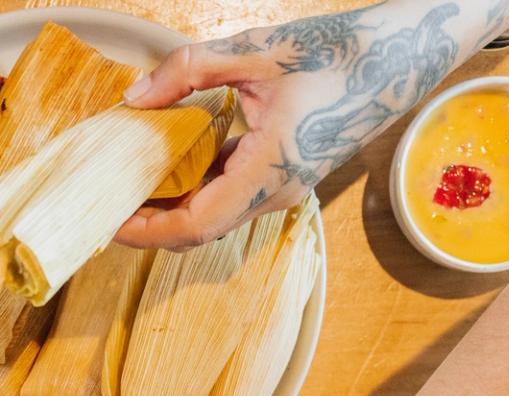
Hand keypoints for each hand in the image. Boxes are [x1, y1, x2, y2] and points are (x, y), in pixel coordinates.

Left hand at [116, 1, 498, 248]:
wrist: (402, 55)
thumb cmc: (339, 51)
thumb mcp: (255, 51)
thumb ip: (188, 72)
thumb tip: (134, 98)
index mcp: (269, 172)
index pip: (195, 225)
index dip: (147, 231)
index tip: (109, 222)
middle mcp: (276, 191)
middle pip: (199, 229)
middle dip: (150, 225)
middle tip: (106, 206)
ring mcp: (284, 185)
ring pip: (215, 213)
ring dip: (172, 205)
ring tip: (128, 184)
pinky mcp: (286, 171)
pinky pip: (232, 191)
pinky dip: (197, 184)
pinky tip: (169, 161)